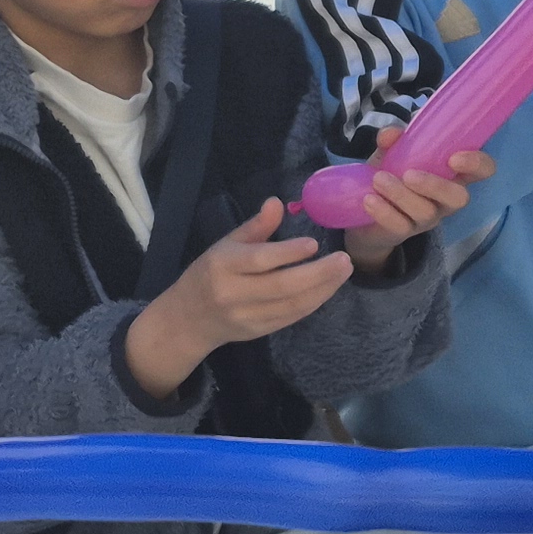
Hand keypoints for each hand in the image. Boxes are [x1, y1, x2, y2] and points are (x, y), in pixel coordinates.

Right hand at [123, 198, 352, 399]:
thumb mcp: (225, 245)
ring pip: (292, 305)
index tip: (314, 243)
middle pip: (282, 286)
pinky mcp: (258, 331)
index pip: (259, 259)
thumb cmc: (210, 273)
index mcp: (223, 266)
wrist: (188, 319)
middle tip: (344, 259)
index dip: (288, 253)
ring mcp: (247, 316)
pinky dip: (313, 302)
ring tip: (343, 271)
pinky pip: (291, 317)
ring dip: (323, 289)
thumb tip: (276, 202)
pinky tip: (329, 288)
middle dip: (318, 273)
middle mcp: (234, 293)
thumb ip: (255, 226)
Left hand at [339, 155, 484, 274]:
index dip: (478, 164)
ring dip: (401, 194)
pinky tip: (369, 199)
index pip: (482, 169)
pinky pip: (400, 226)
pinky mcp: (404, 232)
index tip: (455, 158)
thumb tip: (390, 134)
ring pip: (426, 211)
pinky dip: (384, 211)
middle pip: (459, 198)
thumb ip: (393, 141)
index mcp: (452, 174)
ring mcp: (427, 218)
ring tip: (378, 179)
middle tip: (409, 174)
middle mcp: (446, 199)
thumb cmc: (391, 172)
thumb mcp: (392, 152)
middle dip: (436, 186)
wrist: (365, 208)